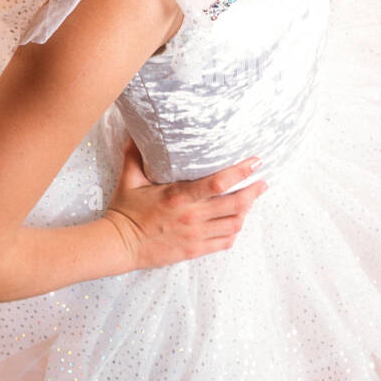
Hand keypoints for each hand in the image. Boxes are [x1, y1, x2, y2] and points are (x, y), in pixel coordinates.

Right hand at [103, 136, 267, 271]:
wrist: (118, 245)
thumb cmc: (125, 210)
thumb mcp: (129, 178)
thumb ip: (135, 154)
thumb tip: (135, 129)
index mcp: (178, 196)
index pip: (218, 183)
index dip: (241, 171)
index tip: (256, 161)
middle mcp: (191, 216)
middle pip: (236, 204)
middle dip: (254, 192)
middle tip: (263, 182)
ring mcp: (195, 236)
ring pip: (234, 224)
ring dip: (246, 212)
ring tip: (250, 200)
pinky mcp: (194, 250)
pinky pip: (224, 242)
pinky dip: (234, 231)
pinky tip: (235, 222)